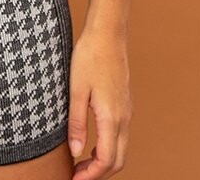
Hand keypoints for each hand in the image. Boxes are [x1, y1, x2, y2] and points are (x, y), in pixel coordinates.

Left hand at [68, 29, 132, 177]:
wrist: (108, 34)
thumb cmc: (89, 57)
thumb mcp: (76, 89)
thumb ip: (76, 122)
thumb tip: (76, 153)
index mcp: (111, 117)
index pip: (106, 160)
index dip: (91, 176)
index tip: (73, 179)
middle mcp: (123, 118)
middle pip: (118, 160)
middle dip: (98, 174)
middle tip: (76, 176)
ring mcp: (126, 112)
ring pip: (121, 149)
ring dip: (104, 162)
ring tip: (81, 164)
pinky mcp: (124, 104)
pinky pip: (121, 136)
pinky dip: (108, 148)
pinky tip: (92, 144)